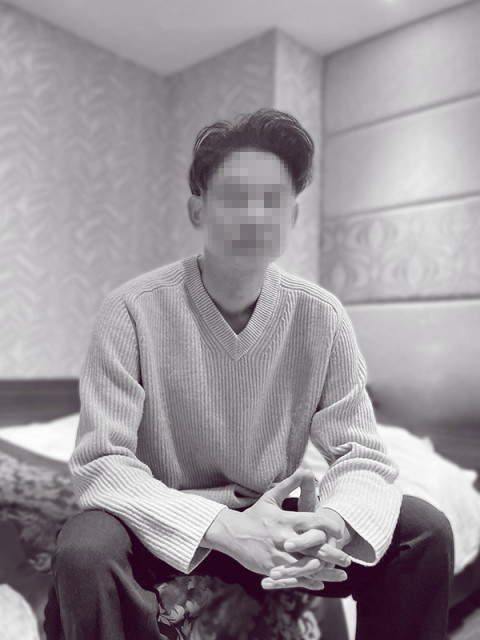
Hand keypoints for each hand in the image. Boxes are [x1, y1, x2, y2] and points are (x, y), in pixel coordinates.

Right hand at [262, 475, 352, 590]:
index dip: (329, 525)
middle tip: (348, 560)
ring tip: (341, 575)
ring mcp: (277, 555)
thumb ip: (289, 484)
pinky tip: (320, 583)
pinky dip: (309, 582)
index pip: (313, 521)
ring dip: (326, 573)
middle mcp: (283, 538)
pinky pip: (294, 577)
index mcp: (285, 520)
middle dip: (334, 554)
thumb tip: (306, 470)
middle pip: (314, 548)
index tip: (339, 530)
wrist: (231, 534)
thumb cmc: (255, 515)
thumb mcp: (270, 497)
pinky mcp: (271, 569)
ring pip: (307, 567)